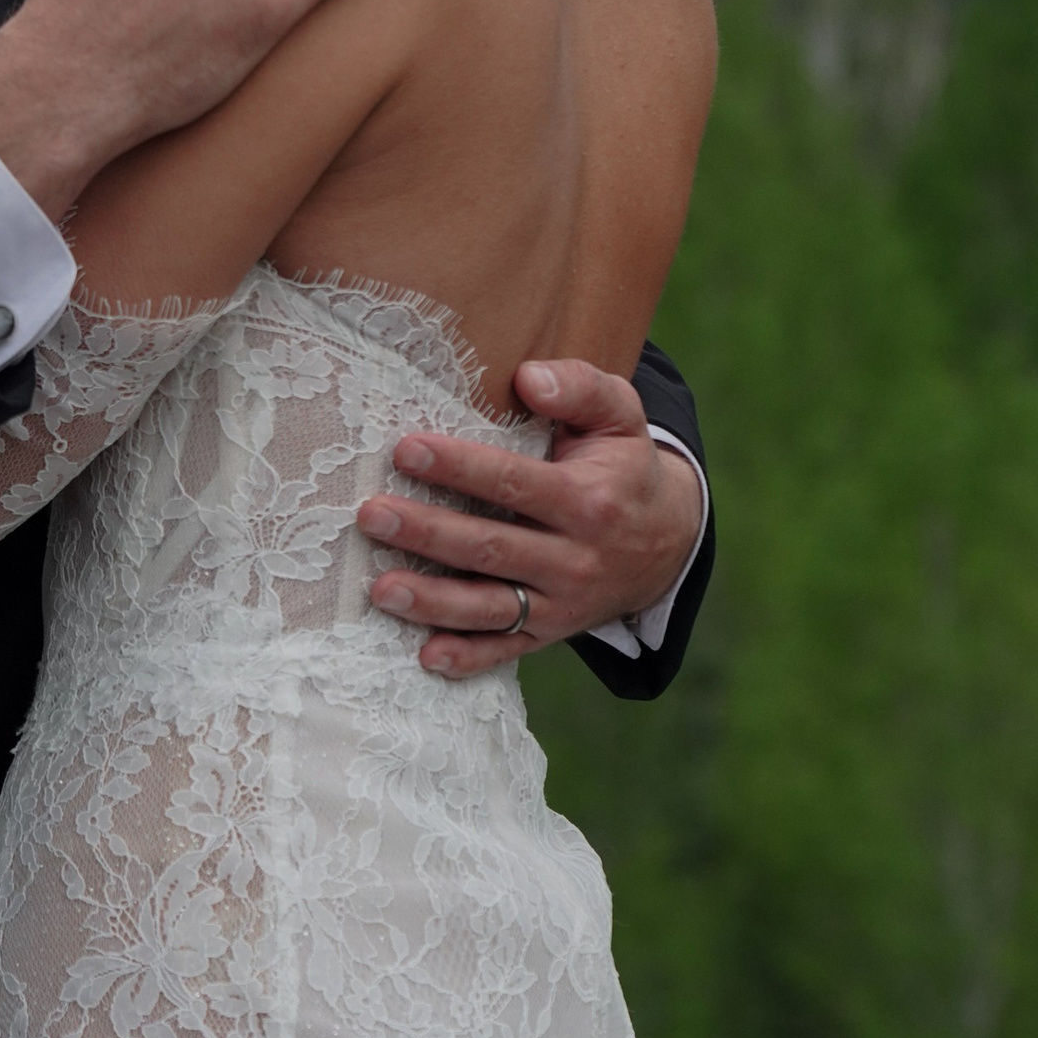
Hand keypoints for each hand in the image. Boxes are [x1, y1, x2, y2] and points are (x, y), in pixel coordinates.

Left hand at [357, 358, 703, 681]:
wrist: (666, 542)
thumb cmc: (623, 465)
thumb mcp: (619, 415)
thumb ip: (580, 387)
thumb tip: (527, 378)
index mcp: (588, 500)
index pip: (515, 483)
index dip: (460, 467)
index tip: (406, 449)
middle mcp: (575, 558)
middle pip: (492, 548)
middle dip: (428, 533)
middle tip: (371, 516)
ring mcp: (562, 602)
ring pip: (492, 607)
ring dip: (434, 602)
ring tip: (380, 589)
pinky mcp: (550, 632)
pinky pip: (507, 649)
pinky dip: (469, 658)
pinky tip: (427, 656)